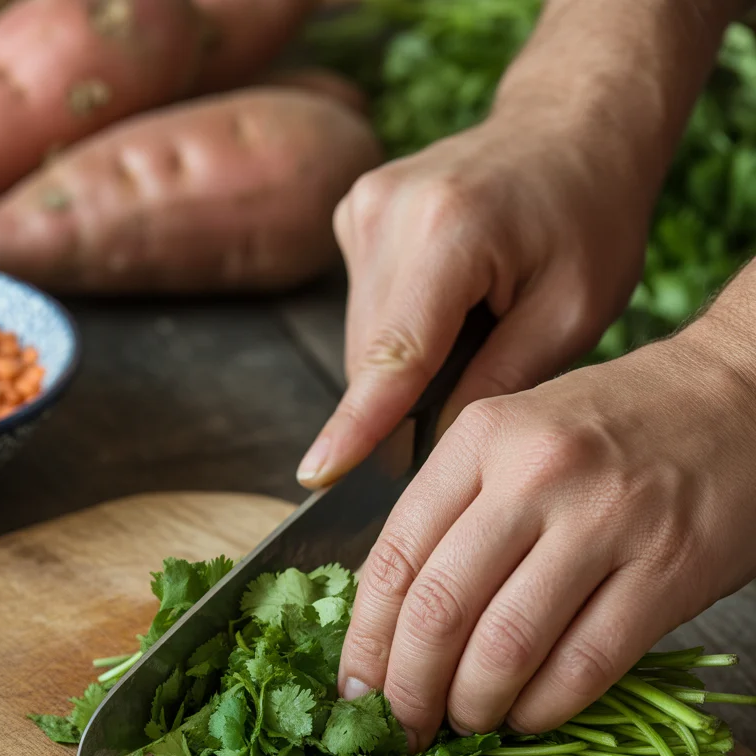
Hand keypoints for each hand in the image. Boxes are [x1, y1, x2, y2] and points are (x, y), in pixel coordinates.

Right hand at [296, 108, 653, 485]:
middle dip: (409, 400)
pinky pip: (364, 310)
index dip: (356, 424)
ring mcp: (362, 207)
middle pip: (373, 356)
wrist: (573, 127)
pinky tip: (450, 306)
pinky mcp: (354, 214)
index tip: (318, 475)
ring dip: (407, 365)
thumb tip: (430, 448)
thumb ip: (499, 383)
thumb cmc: (589, 217)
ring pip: (363, 340)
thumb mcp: (573, 313)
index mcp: (450, 231)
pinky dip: (400, 331)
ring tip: (475, 329)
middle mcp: (388, 212)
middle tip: (478, 386)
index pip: (392, 354)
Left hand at [337, 314, 755, 748]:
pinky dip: (543, 709)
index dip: (364, 642)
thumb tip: (391, 623)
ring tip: (466, 722)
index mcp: (483, 437)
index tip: (354, 690)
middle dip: (408, 690)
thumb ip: (454, 510)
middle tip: (402, 727)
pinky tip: (528, 715)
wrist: (738, 397)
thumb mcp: (517, 434)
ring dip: (473, 707)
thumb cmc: (617, 423)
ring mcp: (606, 522)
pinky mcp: (667, 571)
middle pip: (439, 610)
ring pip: (505, 648)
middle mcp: (536, 474)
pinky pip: (584, 666)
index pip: (394, 556)